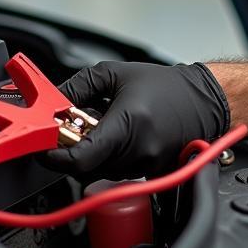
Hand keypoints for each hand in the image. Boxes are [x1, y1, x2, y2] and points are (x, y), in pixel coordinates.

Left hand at [41, 61, 229, 178]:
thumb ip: (78, 87)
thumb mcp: (114, 74)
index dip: (56, 158)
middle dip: (72, 150)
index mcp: (128, 124)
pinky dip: (109, 157)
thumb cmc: (163, 86)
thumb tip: (52, 103)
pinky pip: (118, 171)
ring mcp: (147, 166)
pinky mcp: (152, 173)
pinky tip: (115, 136)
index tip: (44, 149)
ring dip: (91, 153)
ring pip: (101, 171)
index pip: (81, 159)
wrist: (202, 99)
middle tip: (68, 130)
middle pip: (88, 167)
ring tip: (98, 127)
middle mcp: (138, 151)